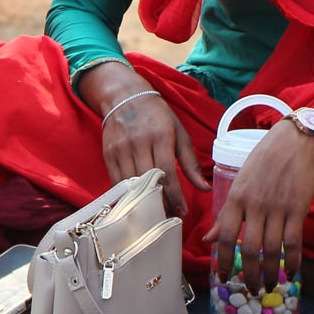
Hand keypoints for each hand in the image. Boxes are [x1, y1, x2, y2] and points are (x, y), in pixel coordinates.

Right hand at [83, 62, 205, 216]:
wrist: (124, 96)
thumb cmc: (157, 115)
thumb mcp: (179, 133)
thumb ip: (190, 162)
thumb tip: (204, 188)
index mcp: (160, 135)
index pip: (168, 172)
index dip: (175, 196)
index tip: (182, 212)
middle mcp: (138, 142)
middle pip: (148, 181)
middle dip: (161, 203)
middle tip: (170, 217)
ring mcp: (120, 148)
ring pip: (131, 183)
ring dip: (143, 202)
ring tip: (156, 213)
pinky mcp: (108, 153)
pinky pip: (117, 180)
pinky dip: (127, 194)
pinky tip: (137, 202)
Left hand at [205, 125, 313, 294]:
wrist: (291, 144)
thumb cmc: (261, 165)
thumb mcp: (238, 185)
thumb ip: (226, 214)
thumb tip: (209, 238)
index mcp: (235, 199)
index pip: (226, 236)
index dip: (224, 260)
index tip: (223, 278)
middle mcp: (254, 205)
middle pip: (249, 248)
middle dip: (250, 274)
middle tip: (251, 290)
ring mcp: (277, 208)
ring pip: (272, 249)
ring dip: (271, 273)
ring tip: (270, 286)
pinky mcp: (297, 209)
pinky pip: (294, 241)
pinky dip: (293, 261)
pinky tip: (291, 273)